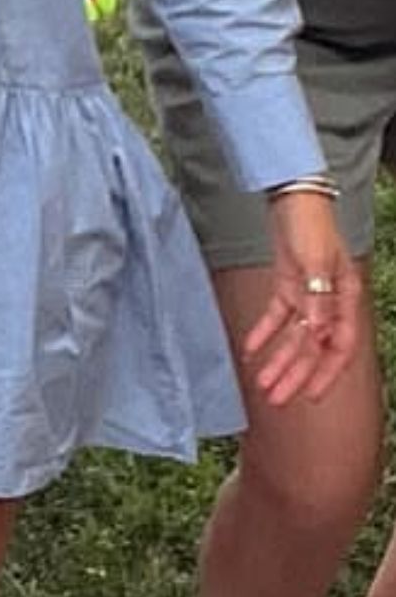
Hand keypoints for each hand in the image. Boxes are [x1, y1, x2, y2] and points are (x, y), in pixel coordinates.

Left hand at [241, 193, 360, 405]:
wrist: (292, 196)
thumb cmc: (310, 224)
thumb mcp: (315, 262)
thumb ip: (318, 300)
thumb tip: (319, 336)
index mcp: (345, 296)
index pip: (340, 345)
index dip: (325, 373)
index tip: (309, 396)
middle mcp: (329, 300)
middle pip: (315, 347)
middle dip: (296, 375)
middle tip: (276, 400)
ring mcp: (308, 294)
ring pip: (295, 337)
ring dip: (278, 360)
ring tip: (262, 383)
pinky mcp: (288, 286)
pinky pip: (276, 318)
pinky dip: (264, 334)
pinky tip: (250, 352)